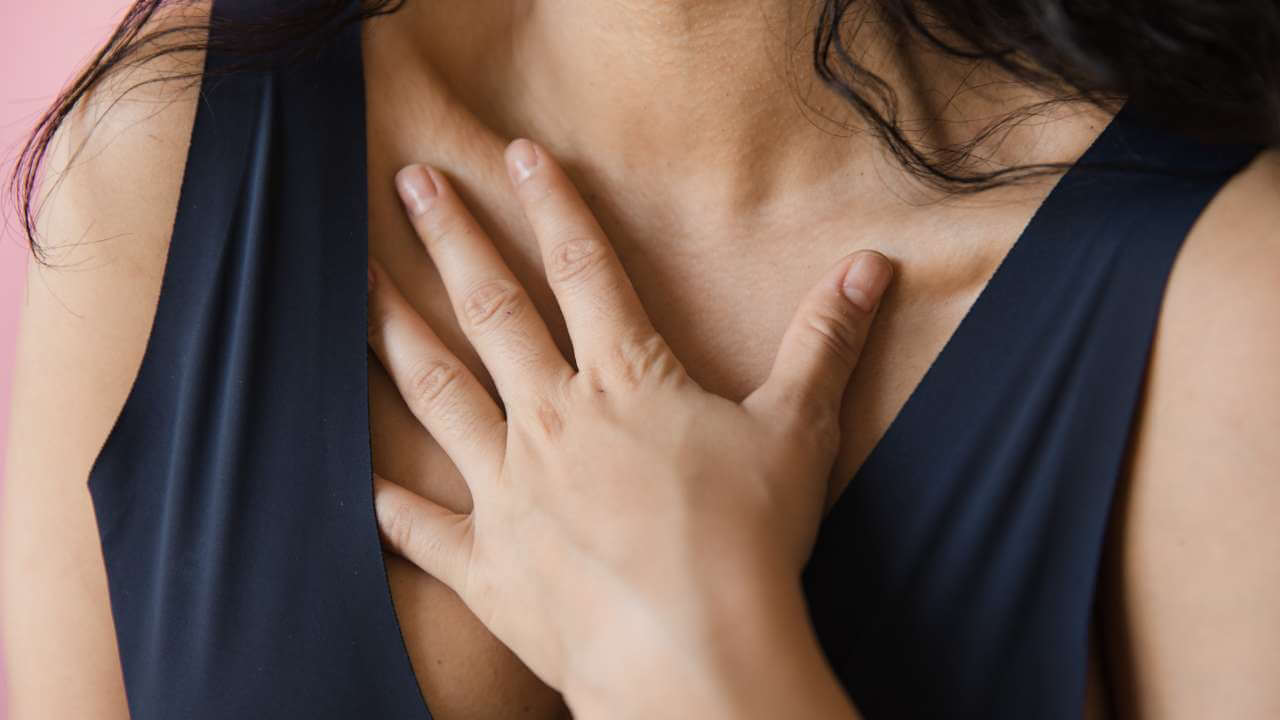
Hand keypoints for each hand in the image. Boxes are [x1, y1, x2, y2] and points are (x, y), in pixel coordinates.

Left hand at [367, 138, 891, 717]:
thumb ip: (825, 342)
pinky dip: (386, 501)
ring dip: (396, 334)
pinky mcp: (487, 562)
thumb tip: (872, 266)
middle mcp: (552, 420)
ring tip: (357, 288)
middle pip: (492, 309)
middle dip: (452, 239)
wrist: (693, 652)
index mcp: (624, 381)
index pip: (584, 269)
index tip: (515, 155)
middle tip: (410, 184)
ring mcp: (509, 489)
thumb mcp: (799, 431)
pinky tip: (355, 476)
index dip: (553, 205)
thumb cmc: (748, 542)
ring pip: (438, 393)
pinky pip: (421, 526)